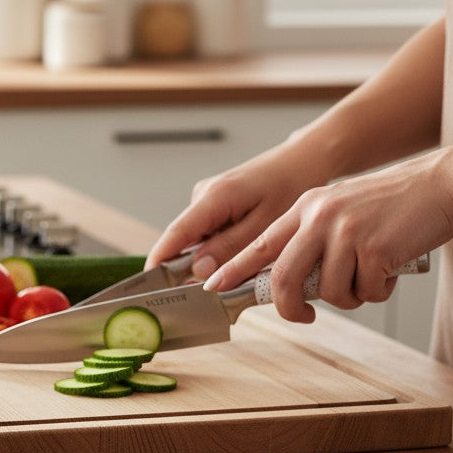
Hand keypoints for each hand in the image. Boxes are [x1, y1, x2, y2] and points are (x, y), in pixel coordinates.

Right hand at [145, 139, 330, 278]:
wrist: (303, 160)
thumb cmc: (291, 185)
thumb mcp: (266, 224)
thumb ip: (230, 248)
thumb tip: (199, 271)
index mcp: (213, 197)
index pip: (175, 234)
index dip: (159, 261)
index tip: (149, 285)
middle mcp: (203, 196)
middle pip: (183, 241)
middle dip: (191, 269)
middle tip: (214, 292)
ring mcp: (207, 199)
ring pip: (197, 240)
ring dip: (210, 259)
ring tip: (241, 269)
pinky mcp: (215, 204)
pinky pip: (208, 233)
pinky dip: (219, 248)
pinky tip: (241, 253)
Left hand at [202, 146, 452, 322]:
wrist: (441, 185)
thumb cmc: (393, 206)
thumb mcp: (340, 210)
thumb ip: (312, 238)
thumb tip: (291, 284)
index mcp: (306, 207)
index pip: (260, 242)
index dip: (234, 268)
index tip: (214, 286)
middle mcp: (319, 216)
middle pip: (284, 276)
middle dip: (289, 306)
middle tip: (303, 317)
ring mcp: (346, 230)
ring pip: (329, 291)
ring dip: (352, 296)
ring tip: (371, 275)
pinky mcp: (374, 247)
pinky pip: (366, 292)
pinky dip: (380, 291)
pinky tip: (392, 268)